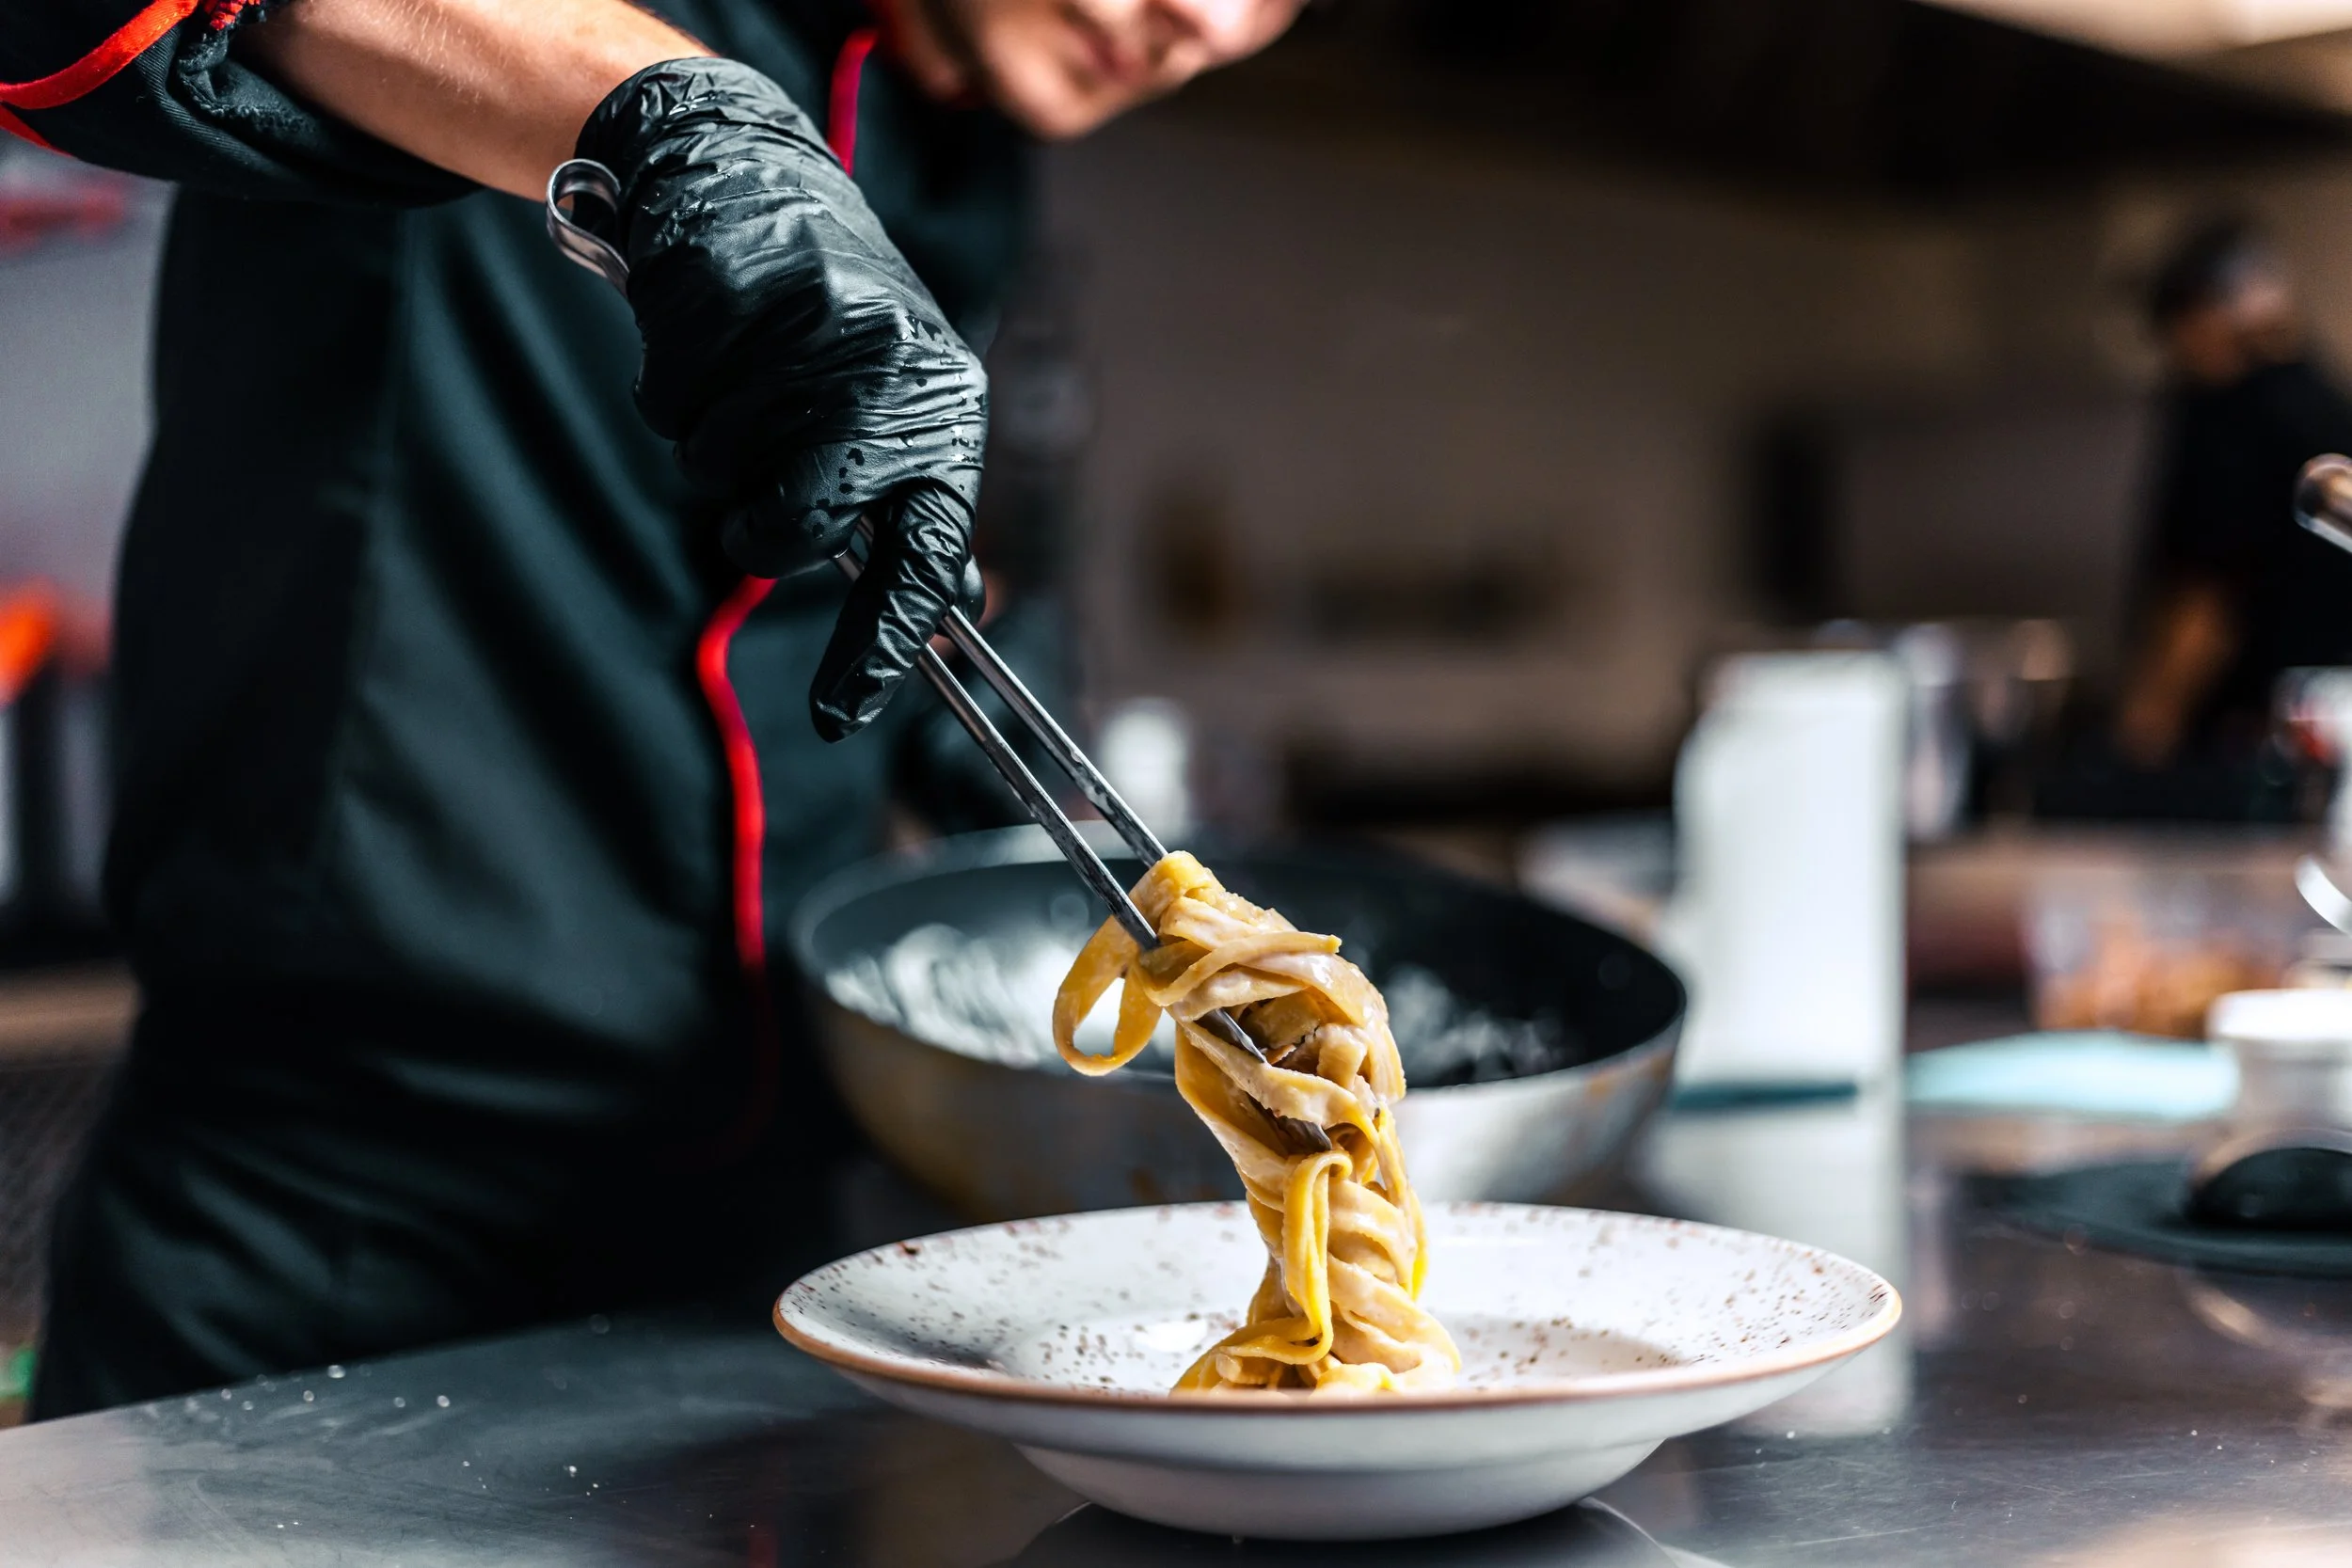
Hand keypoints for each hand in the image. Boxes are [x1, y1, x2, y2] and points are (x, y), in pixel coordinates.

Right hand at [578, 58, 987, 739]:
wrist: (754, 175)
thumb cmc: (838, 321)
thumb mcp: (909, 399)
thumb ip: (920, 503)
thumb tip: (963, 606)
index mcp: (942, 409)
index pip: (926, 552)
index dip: (885, 641)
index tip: (845, 713)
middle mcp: (886, 372)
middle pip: (792, 526)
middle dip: (759, 519)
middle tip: (760, 473)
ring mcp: (802, 328)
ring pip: (717, 467)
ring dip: (713, 438)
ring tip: (745, 370)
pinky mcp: (724, 290)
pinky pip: (668, 405)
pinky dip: (671, 388)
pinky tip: (705, 336)